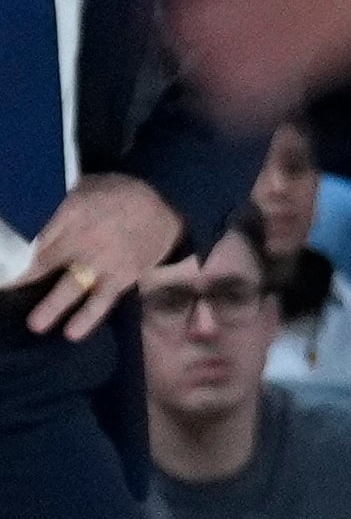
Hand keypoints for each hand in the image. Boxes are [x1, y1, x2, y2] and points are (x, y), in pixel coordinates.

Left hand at [12, 174, 178, 336]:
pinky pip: (102, 300)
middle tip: (7, 289)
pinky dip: (87, 316)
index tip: (2, 264)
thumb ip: (56, 204)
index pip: (32, 233)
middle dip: (21, 278)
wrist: (165, 204)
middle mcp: (84, 238)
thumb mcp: (82, 186)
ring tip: (35, 325)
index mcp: (71, 210)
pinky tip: (72, 332)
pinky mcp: (122, 277)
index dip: (12, 250)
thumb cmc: (116, 194)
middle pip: (44, 262)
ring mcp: (103, 261)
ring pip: (71, 286)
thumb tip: (24, 216)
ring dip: (52, 306)